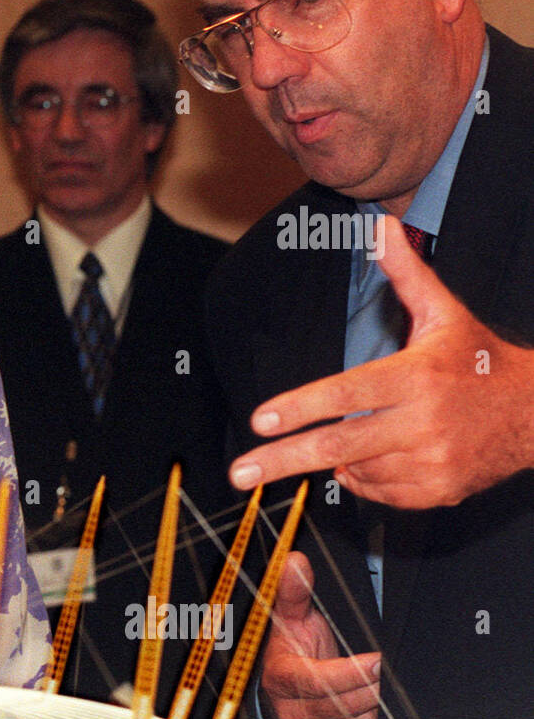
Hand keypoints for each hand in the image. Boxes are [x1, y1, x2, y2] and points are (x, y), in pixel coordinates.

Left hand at [229, 215, 533, 508]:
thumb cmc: (479, 361)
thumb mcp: (444, 313)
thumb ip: (406, 274)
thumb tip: (383, 226)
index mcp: (417, 377)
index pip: (345, 394)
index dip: (299, 408)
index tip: (260, 421)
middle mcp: (422, 422)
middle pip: (338, 445)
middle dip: (281, 461)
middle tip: (240, 474)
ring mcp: (431, 461)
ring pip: (355, 469)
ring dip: (336, 459)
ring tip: (351, 438)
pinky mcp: (437, 491)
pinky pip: (377, 491)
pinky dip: (363, 477)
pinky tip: (378, 455)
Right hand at [260, 552, 380, 718]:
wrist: (281, 691)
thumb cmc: (291, 652)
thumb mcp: (291, 621)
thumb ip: (294, 593)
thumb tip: (294, 562)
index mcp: (282, 677)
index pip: (316, 681)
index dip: (349, 673)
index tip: (377, 659)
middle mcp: (292, 711)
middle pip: (342, 706)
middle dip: (373, 688)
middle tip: (390, 671)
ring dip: (378, 708)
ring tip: (384, 688)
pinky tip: (379, 711)